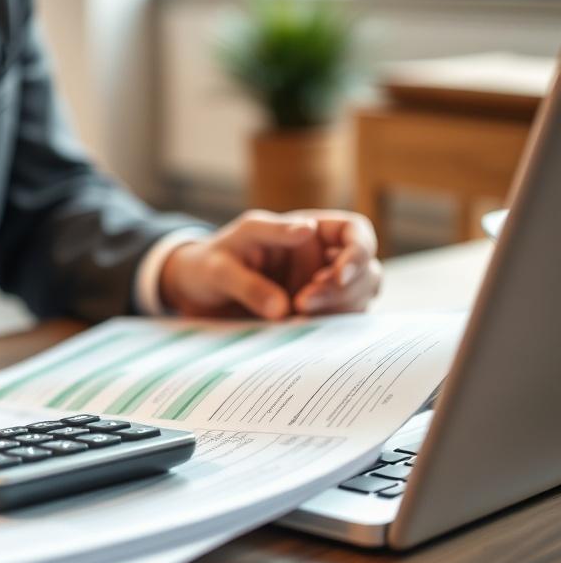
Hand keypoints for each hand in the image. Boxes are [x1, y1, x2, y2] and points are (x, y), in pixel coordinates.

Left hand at [159, 210, 381, 319]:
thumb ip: (248, 281)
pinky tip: (299, 330)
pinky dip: (327, 329)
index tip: (338, 275)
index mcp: (307, 231)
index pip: (355, 231)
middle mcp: (320, 260)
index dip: (359, 251)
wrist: (197, 293)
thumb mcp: (220, 264)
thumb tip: (285, 305)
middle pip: (365, 271)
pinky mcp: (311, 317)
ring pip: (357, 300)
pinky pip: (337, 324)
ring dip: (338, 310)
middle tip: (302, 304)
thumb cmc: (210, 264)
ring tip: (296, 317)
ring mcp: (319, 290)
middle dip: (343, 289)